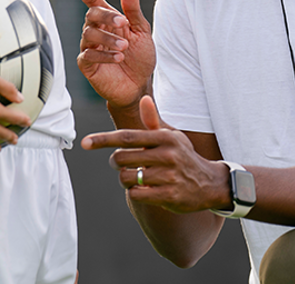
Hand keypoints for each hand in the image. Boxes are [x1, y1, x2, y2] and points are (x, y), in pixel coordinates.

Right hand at [70, 0, 155, 110]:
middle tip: (122, 23)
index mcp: (108, 20)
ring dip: (108, 38)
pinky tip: (118, 58)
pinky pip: (88, 55)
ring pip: (89, 34)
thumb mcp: (141, 31)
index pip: (93, 1)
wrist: (140, 85)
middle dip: (105, 16)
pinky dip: (104, 54)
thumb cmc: (140, 57)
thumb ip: (133, 9)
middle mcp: (96, 31)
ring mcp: (89, 48)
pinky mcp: (87, 65)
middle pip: (91, 15)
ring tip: (124, 48)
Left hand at [82, 96, 228, 213]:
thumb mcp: (172, 138)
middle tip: (123, 165)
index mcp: (165, 137)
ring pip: (127, 178)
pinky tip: (145, 190)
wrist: (210, 183)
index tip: (84, 142)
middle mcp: (167, 155)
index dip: (103, 139)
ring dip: (126, 179)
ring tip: (136, 178)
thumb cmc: (183, 157)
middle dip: (116, 163)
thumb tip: (144, 99)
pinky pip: (137, 194)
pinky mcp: (169, 195)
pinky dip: (135, 192)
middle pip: (121, 158)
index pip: (127, 137)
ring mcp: (169, 176)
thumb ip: (153, 121)